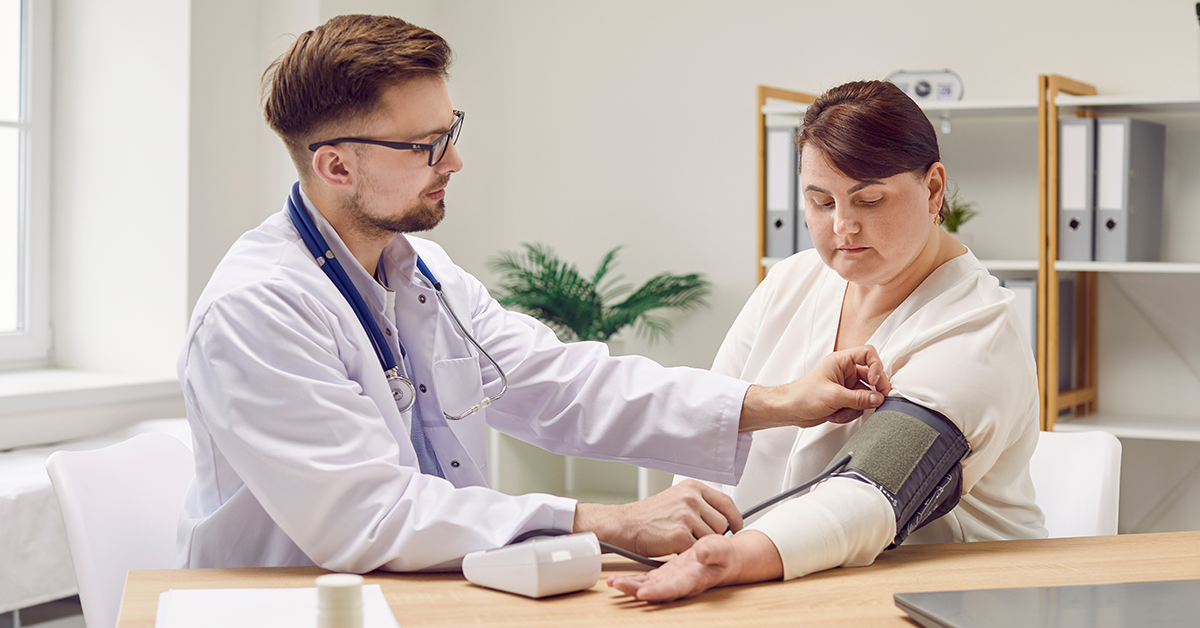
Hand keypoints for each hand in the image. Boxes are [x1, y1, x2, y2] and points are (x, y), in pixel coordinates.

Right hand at [573, 480, 741, 557]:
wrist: (625, 525)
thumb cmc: (649, 516)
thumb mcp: (676, 498)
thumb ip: (699, 504)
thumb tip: (723, 517)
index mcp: (692, 487)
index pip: (726, 502)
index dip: (734, 518)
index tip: (736, 527)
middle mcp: (691, 498)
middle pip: (721, 524)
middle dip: (712, 535)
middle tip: (694, 537)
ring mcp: (686, 516)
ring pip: (711, 539)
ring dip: (699, 545)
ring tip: (680, 539)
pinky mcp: (679, 535)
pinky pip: (697, 550)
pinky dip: (688, 552)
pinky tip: (674, 546)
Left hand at [607, 530, 782, 602]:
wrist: (723, 558)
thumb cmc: (724, 556)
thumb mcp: (723, 551)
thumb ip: (713, 552)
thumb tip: (702, 553)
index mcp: (693, 579)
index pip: (674, 588)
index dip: (659, 591)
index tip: (644, 592)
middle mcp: (679, 583)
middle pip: (655, 590)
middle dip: (635, 590)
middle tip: (617, 585)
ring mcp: (670, 580)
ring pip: (647, 586)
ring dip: (630, 586)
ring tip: (613, 582)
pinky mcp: (664, 574)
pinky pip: (645, 579)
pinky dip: (632, 579)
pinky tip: (617, 578)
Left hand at [739, 344, 892, 431]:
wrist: (789, 410)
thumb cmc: (802, 396)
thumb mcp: (834, 396)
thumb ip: (859, 398)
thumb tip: (878, 398)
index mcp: (841, 361)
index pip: (868, 354)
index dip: (876, 366)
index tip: (875, 381)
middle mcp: (845, 372)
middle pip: (872, 377)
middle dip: (871, 393)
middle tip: (876, 402)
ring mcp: (845, 386)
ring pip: (865, 395)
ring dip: (856, 407)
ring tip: (841, 410)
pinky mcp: (843, 399)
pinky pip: (857, 406)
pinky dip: (849, 413)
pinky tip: (835, 414)